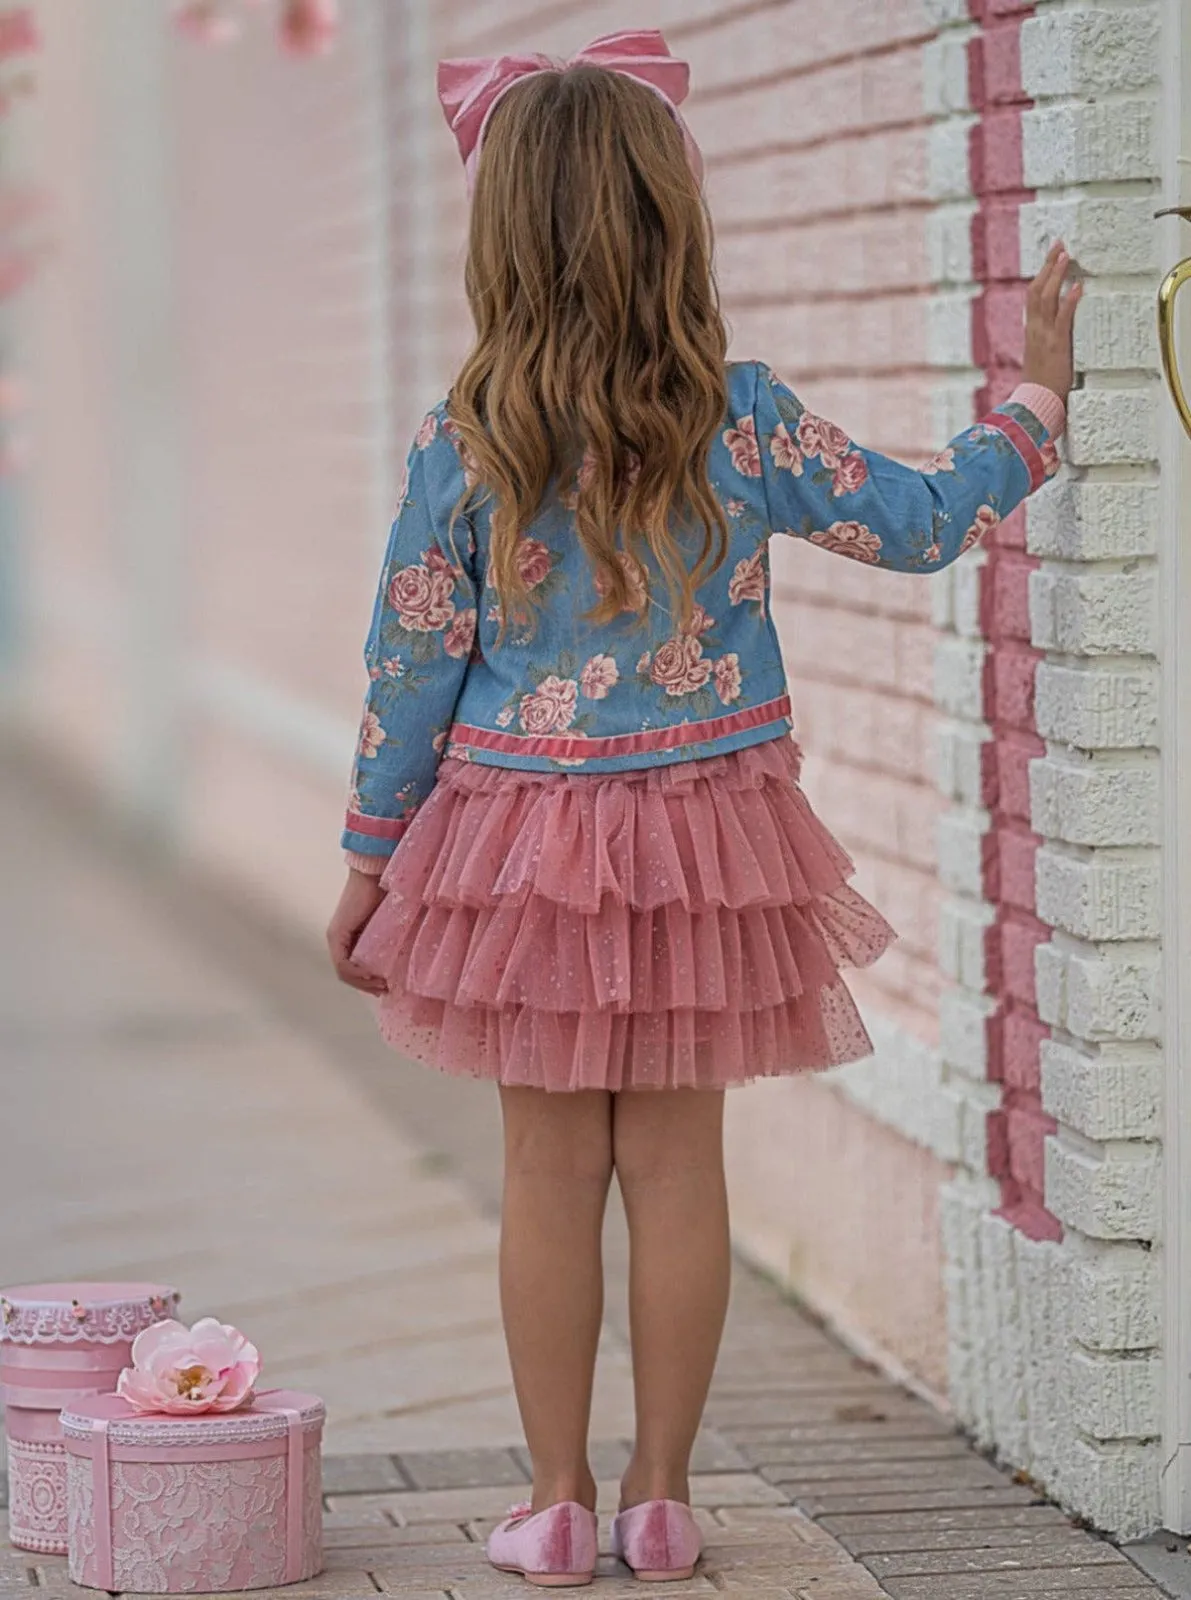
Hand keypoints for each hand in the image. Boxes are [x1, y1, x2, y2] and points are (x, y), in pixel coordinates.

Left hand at [326, 869, 387, 994]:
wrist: (375, 873)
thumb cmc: (386, 894)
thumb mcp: (388, 924)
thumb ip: (389, 939)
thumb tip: (404, 960)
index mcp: (349, 938)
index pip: (354, 969)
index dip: (368, 983)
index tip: (386, 986)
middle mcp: (338, 940)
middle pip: (348, 974)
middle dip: (366, 986)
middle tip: (385, 990)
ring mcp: (335, 937)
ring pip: (344, 972)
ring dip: (362, 983)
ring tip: (381, 985)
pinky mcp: (336, 934)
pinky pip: (342, 964)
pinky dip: (356, 974)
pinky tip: (371, 976)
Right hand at [1023, 239, 1081, 400]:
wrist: (1035, 403)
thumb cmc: (1039, 385)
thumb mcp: (1040, 358)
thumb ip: (1045, 340)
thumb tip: (1053, 328)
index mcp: (1031, 331)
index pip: (1033, 297)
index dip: (1041, 275)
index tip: (1051, 258)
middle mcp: (1035, 329)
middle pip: (1037, 290)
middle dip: (1048, 266)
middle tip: (1058, 245)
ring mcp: (1044, 335)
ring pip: (1046, 298)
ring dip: (1057, 275)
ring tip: (1066, 256)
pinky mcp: (1056, 344)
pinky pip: (1062, 318)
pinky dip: (1070, 301)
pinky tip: (1078, 287)